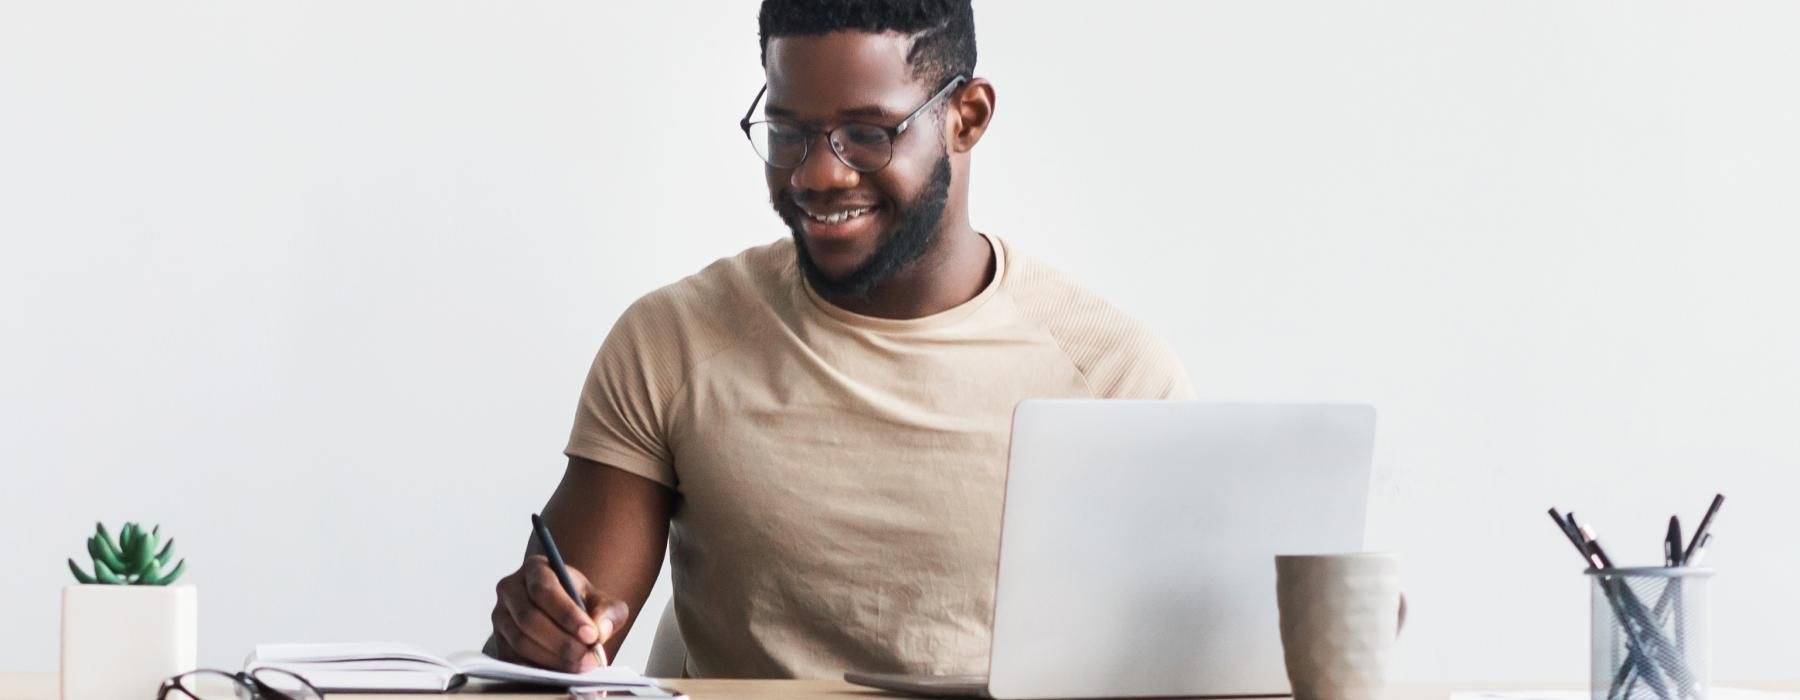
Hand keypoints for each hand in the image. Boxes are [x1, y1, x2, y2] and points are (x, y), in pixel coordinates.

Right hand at [490, 554, 630, 671]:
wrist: (562, 615)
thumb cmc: (581, 603)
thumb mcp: (601, 600)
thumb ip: (607, 611)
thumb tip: (601, 630)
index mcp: (536, 569)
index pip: (545, 590)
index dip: (567, 614)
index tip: (591, 634)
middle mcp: (511, 589)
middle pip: (529, 618)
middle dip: (561, 642)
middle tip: (587, 657)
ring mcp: (500, 616)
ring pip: (520, 640)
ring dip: (551, 658)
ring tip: (579, 666)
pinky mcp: (498, 640)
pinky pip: (513, 658)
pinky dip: (537, 668)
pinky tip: (560, 671)